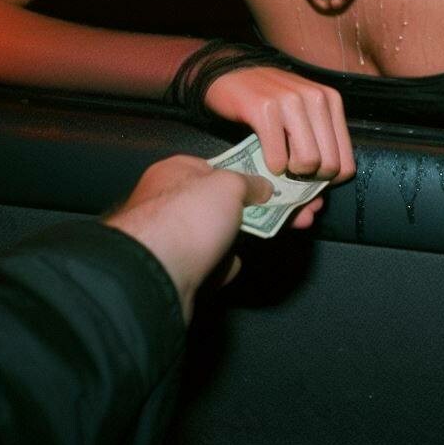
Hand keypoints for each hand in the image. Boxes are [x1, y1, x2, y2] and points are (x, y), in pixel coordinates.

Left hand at [105, 155, 272, 321]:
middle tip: (289, 214)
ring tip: (263, 239)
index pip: (217, 168)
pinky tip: (227, 268)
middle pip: (221, 203)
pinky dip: (221, 267)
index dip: (248, 176)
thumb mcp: (229, 184)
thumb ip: (250, 182)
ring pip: (217, 236)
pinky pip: (207, 265)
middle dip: (256, 209)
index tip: (274, 185)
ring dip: (239, 240)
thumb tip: (264, 187)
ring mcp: (169, 239)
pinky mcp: (173, 271)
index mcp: (176, 172)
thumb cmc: (188, 218)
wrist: (154, 276)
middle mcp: (168, 202)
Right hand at [204, 65, 355, 184]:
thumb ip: (312, 161)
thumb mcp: (296, 123)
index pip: (347, 161)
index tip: (308, 180)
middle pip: (330, 165)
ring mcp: (291, 101)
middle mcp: (316, 98)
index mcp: (331, 101)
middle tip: (290, 173)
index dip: (328, 182)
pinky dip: (270, 166)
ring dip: (290, 174)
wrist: (229, 74)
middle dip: (309, 180)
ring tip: (279, 163)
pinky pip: (277, 158)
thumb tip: (312, 213)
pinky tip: (264, 157)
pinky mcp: (264, 109)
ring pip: (309, 162)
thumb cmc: (267, 104)